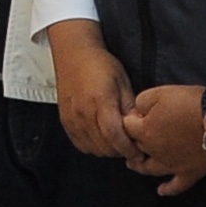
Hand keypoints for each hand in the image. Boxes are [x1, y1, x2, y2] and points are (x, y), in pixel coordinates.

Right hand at [47, 25, 130, 158]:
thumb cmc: (100, 65)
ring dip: (108, 150)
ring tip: (117, 141)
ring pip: (93, 149)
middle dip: (121, 151)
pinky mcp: (65, 121)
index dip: (128, 148)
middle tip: (131, 145)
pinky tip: (102, 138)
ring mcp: (72, 119)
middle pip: (104, 146)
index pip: (114, 135)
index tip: (139, 152)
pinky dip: (94, 147)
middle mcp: (83, 113)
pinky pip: (81, 145)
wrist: (73, 55)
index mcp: (100, 101)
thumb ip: (130, 107)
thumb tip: (140, 128)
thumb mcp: (122, 81)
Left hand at [119, 82, 205, 190]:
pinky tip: (161, 191)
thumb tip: (136, 111)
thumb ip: (141, 101)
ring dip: (139, 166)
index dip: (130, 118)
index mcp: (145, 131)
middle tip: (137, 135)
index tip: (137, 114)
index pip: (127, 126)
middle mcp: (154, 151)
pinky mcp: (189, 173)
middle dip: (135, 140)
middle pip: (137, 147)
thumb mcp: (161, 93)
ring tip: (133, 163)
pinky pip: (176, 186)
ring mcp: (171, 165)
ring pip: (149, 169)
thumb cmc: (191, 103)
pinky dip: (167, 189)